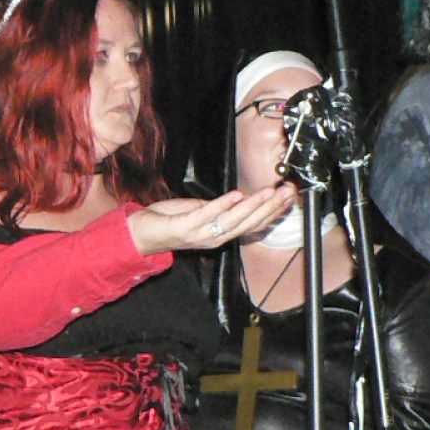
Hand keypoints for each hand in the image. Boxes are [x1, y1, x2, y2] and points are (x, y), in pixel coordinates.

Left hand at [127, 185, 296, 254]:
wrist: (140, 234)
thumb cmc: (170, 220)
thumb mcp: (201, 212)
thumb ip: (221, 208)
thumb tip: (242, 199)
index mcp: (222, 234)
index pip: (255, 224)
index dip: (274, 212)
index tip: (290, 196)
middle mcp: (215, 238)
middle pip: (250, 223)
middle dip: (271, 207)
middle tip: (288, 192)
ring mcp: (201, 235)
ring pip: (233, 221)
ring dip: (254, 206)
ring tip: (270, 192)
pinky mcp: (185, 228)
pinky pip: (208, 216)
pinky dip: (223, 205)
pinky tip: (237, 195)